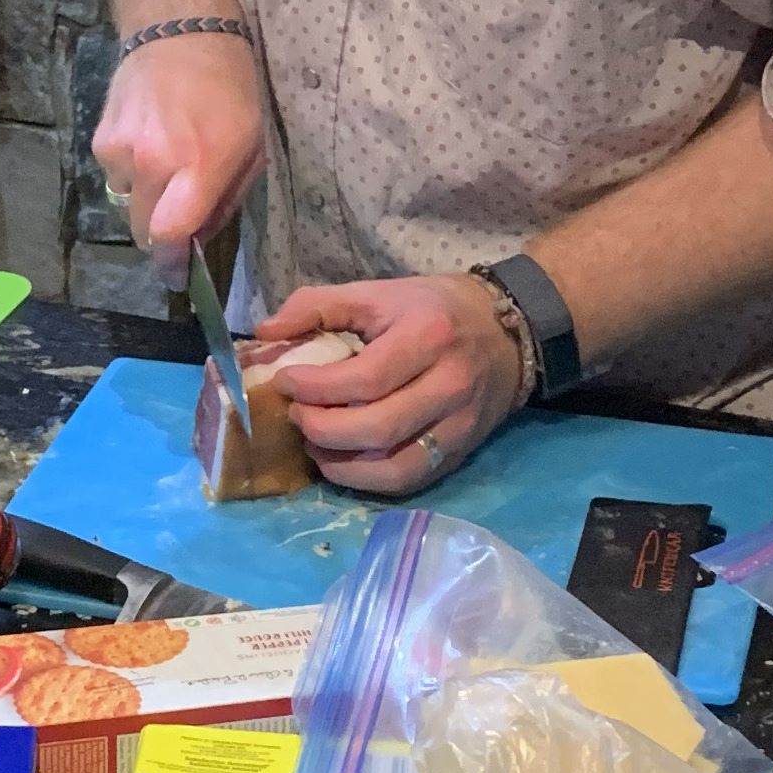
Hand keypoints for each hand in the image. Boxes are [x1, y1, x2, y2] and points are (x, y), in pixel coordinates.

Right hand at [93, 28, 264, 259]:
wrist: (179, 27)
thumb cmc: (229, 85)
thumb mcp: (249, 143)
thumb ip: (225, 197)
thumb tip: (197, 236)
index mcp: (200, 165)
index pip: (169, 236)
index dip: (172, 265)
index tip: (177, 277)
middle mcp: (155, 163)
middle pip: (142, 231)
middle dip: (159, 237)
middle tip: (176, 221)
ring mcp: (122, 150)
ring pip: (127, 205)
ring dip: (145, 200)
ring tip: (165, 166)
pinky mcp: (102, 139)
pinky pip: (115, 176)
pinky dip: (130, 173)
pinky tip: (147, 142)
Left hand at [253, 272, 529, 495]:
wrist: (508, 331)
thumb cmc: (432, 309)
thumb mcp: (377, 293)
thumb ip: (317, 305)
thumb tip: (264, 331)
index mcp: (428, 336)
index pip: (366, 378)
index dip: (316, 388)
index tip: (286, 382)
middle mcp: (450, 384)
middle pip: (378, 428)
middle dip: (322, 429)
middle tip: (297, 416)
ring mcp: (460, 424)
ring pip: (395, 466)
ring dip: (341, 464)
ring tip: (313, 443)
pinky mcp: (461, 451)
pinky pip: (410, 480)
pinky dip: (368, 479)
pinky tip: (342, 461)